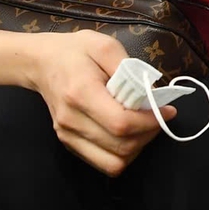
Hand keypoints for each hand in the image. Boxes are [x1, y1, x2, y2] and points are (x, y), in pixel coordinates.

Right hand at [30, 32, 165, 175]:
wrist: (41, 63)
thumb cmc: (76, 52)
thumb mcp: (106, 46)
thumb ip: (130, 69)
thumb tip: (153, 95)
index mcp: (81, 93)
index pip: (121, 123)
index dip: (151, 122)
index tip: (167, 110)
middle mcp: (72, 120)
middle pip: (121, 147)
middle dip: (149, 135)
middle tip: (158, 117)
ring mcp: (67, 136)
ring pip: (113, 163)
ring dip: (137, 148)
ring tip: (144, 127)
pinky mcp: (69, 144)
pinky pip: (103, 163)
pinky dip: (122, 154)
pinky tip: (128, 134)